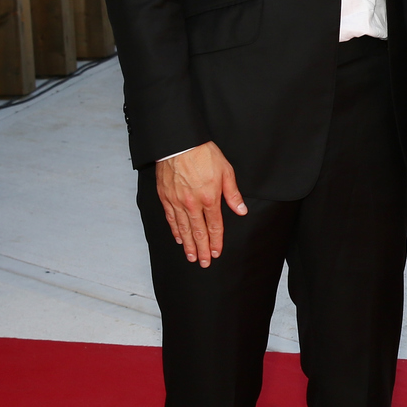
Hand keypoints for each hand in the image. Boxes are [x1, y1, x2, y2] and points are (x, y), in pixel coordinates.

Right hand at [156, 141, 246, 267]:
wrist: (180, 143)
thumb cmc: (204, 154)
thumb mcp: (226, 171)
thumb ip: (232, 194)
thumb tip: (241, 211)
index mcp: (209, 198)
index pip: (214, 226)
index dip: (216, 241)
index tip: (217, 253)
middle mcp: (192, 203)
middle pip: (198, 232)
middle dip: (202, 249)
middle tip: (204, 263)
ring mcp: (177, 201)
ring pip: (184, 228)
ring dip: (188, 245)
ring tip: (191, 257)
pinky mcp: (165, 196)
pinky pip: (170, 218)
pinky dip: (175, 230)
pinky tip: (178, 238)